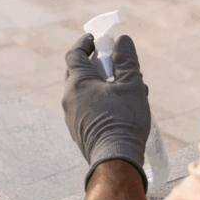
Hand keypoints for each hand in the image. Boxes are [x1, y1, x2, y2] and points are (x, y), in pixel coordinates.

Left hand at [62, 34, 150, 190]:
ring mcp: (71, 116)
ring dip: (100, 85)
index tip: (96, 39)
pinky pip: (86, 108)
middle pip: (77, 73)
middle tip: (112, 63)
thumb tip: (122, 40)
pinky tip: (119, 108)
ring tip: (124, 88)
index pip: (74, 54)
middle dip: (95, 65)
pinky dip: (98, 100)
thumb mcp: (130, 85)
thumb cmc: (123, 119)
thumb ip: (126, 60)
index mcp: (77, 82)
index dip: (85, 43)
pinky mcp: (78, 131)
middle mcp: (69, 98)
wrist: (115, 160)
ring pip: (84, 92)